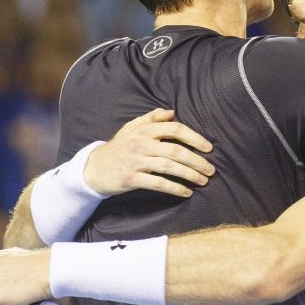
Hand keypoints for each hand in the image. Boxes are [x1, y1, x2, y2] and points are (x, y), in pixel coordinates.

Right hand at [84, 109, 214, 196]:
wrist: (93, 168)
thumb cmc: (118, 148)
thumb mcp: (131, 128)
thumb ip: (151, 118)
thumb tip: (172, 112)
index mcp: (144, 130)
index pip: (175, 129)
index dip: (194, 138)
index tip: (208, 148)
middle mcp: (140, 143)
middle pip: (175, 150)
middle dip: (196, 160)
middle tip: (211, 169)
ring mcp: (135, 161)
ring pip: (169, 167)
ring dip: (190, 175)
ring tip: (203, 181)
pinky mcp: (131, 178)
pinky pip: (158, 183)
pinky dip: (175, 188)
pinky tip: (186, 192)